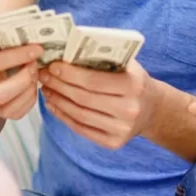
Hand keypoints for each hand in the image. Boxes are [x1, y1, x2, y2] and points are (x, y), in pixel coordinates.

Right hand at [0, 25, 43, 121]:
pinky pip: (13, 114)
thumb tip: (37, 31)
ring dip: (28, 92)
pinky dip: (28, 101)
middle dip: (23, 80)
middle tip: (35, 65)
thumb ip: (7, 31)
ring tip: (35, 74)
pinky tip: (32, 85)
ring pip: (7, 108)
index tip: (38, 49)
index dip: (18, 57)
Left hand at [39, 58, 157, 149]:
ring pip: (79, 115)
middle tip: (43, 76)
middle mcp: (129, 109)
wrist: (152, 109)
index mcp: (134, 85)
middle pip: (84, 98)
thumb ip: (103, 58)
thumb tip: (67, 52)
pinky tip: (53, 105)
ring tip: (46, 89)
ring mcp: (122, 129)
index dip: (69, 74)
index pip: (94, 81)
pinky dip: (64, 116)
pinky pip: (81, 129)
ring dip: (58, 101)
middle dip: (59, 86)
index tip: (52, 66)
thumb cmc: (133, 80)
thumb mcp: (127, 65)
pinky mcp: (114, 143)